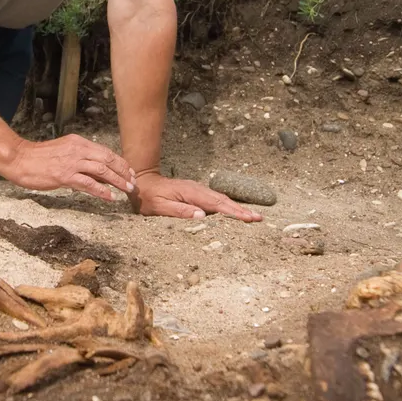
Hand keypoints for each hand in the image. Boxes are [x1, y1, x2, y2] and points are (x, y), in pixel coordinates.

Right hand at [0, 135, 136, 201]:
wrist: (19, 159)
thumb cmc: (38, 158)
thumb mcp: (63, 152)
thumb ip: (79, 158)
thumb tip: (96, 171)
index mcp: (78, 142)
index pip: (105, 151)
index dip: (120, 162)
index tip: (129, 172)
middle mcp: (77, 150)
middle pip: (108, 159)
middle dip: (123, 171)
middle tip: (133, 182)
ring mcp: (71, 162)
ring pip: (101, 170)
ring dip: (117, 181)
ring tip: (127, 190)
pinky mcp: (64, 175)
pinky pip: (88, 183)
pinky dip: (101, 190)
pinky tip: (109, 197)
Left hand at [130, 171, 263, 220]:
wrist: (143, 182)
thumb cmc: (149, 198)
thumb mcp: (160, 207)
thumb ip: (180, 211)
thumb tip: (202, 215)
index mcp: (192, 194)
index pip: (217, 205)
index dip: (234, 212)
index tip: (249, 218)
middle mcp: (198, 190)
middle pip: (224, 201)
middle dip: (242, 210)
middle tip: (259, 218)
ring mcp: (198, 190)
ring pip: (222, 200)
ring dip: (237, 208)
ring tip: (253, 216)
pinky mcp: (197, 193)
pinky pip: (216, 200)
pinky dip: (228, 206)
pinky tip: (235, 212)